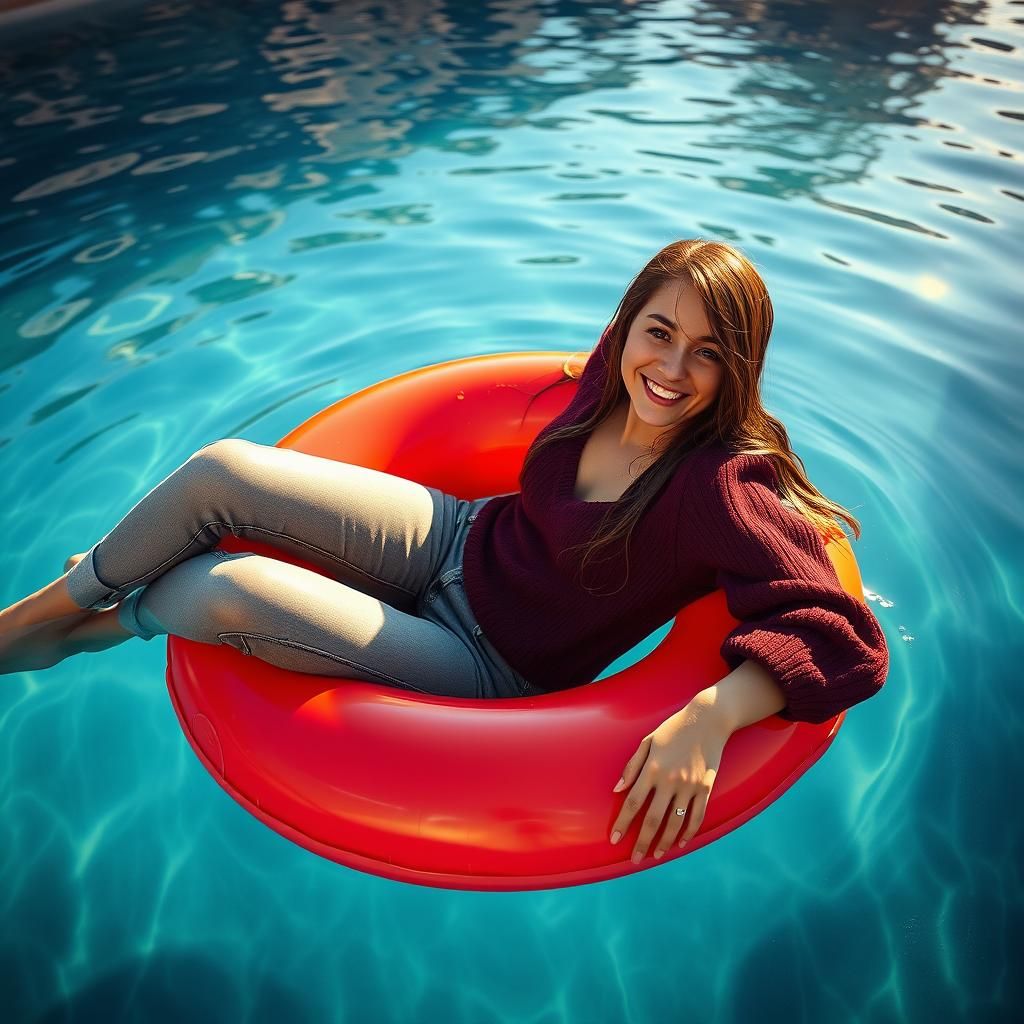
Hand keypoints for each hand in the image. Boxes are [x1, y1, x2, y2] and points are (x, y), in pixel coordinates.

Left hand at [609, 694, 729, 863]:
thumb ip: (632, 767)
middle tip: (634, 859)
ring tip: (656, 854)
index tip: (615, 840)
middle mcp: (670, 780)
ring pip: (675, 822)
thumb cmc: (673, 729)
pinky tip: (680, 842)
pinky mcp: (706, 787)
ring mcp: (690, 786)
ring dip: (665, 842)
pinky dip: (688, 832)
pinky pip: (696, 816)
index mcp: (652, 769)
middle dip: (642, 842)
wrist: (707, 719)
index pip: (632, 803)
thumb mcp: (647, 741)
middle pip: (653, 819)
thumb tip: (617, 789)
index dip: (623, 823)